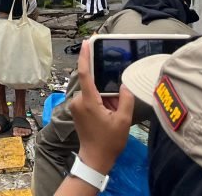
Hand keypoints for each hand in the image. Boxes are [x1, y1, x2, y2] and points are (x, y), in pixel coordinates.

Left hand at [70, 41, 133, 173]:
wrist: (95, 159)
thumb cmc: (109, 142)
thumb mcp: (124, 121)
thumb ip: (125, 100)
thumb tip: (123, 86)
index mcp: (88, 100)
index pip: (85, 73)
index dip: (85, 56)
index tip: (87, 42)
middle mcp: (78, 100)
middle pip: (93, 85)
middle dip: (107, 92)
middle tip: (116, 107)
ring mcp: (75, 106)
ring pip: (92, 93)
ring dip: (104, 100)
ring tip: (113, 115)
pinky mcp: (76, 111)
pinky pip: (89, 100)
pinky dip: (100, 104)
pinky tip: (108, 116)